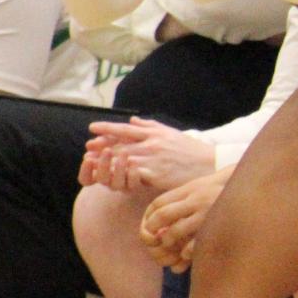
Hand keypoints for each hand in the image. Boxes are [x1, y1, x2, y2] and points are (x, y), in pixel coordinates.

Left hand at [79, 118, 213, 193]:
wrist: (208, 164)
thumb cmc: (190, 150)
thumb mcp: (170, 133)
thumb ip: (150, 126)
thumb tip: (133, 120)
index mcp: (154, 133)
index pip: (126, 129)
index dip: (107, 128)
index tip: (92, 128)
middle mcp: (151, 144)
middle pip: (120, 144)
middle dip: (102, 146)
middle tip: (88, 148)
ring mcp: (153, 159)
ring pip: (124, 159)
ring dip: (108, 161)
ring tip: (95, 163)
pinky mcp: (156, 174)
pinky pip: (133, 174)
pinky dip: (122, 174)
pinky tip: (112, 177)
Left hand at [138, 166, 233, 268]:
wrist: (252, 188)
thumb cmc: (222, 191)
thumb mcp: (201, 188)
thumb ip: (182, 197)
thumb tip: (160, 210)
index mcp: (190, 190)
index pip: (159, 202)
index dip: (149, 216)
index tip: (149, 225)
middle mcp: (196, 200)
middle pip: (163, 215)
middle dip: (153, 229)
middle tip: (154, 238)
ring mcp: (206, 213)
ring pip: (175, 231)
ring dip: (168, 241)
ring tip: (170, 246)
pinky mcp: (217, 226)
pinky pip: (195, 243)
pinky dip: (186, 251)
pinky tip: (186, 254)